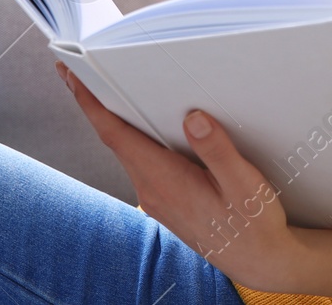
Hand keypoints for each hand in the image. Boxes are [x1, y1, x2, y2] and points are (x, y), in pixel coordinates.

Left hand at [57, 61, 292, 284]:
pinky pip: (140, 161)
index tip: (72, 77)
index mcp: (165, 182)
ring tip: (106, 90)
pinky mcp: (165, 199)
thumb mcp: (244, 185)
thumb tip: (194, 118)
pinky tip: (142, 126)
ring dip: (114, 121)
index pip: (116, 135)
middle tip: (78, 71)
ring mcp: (156, 197)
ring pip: (127, 150)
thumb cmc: (253, 225)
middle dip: (95, 104)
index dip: (91, 103)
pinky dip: (133, 137)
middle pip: (115, 139)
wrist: (259, 261)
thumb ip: (218, 152)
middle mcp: (152, 190)